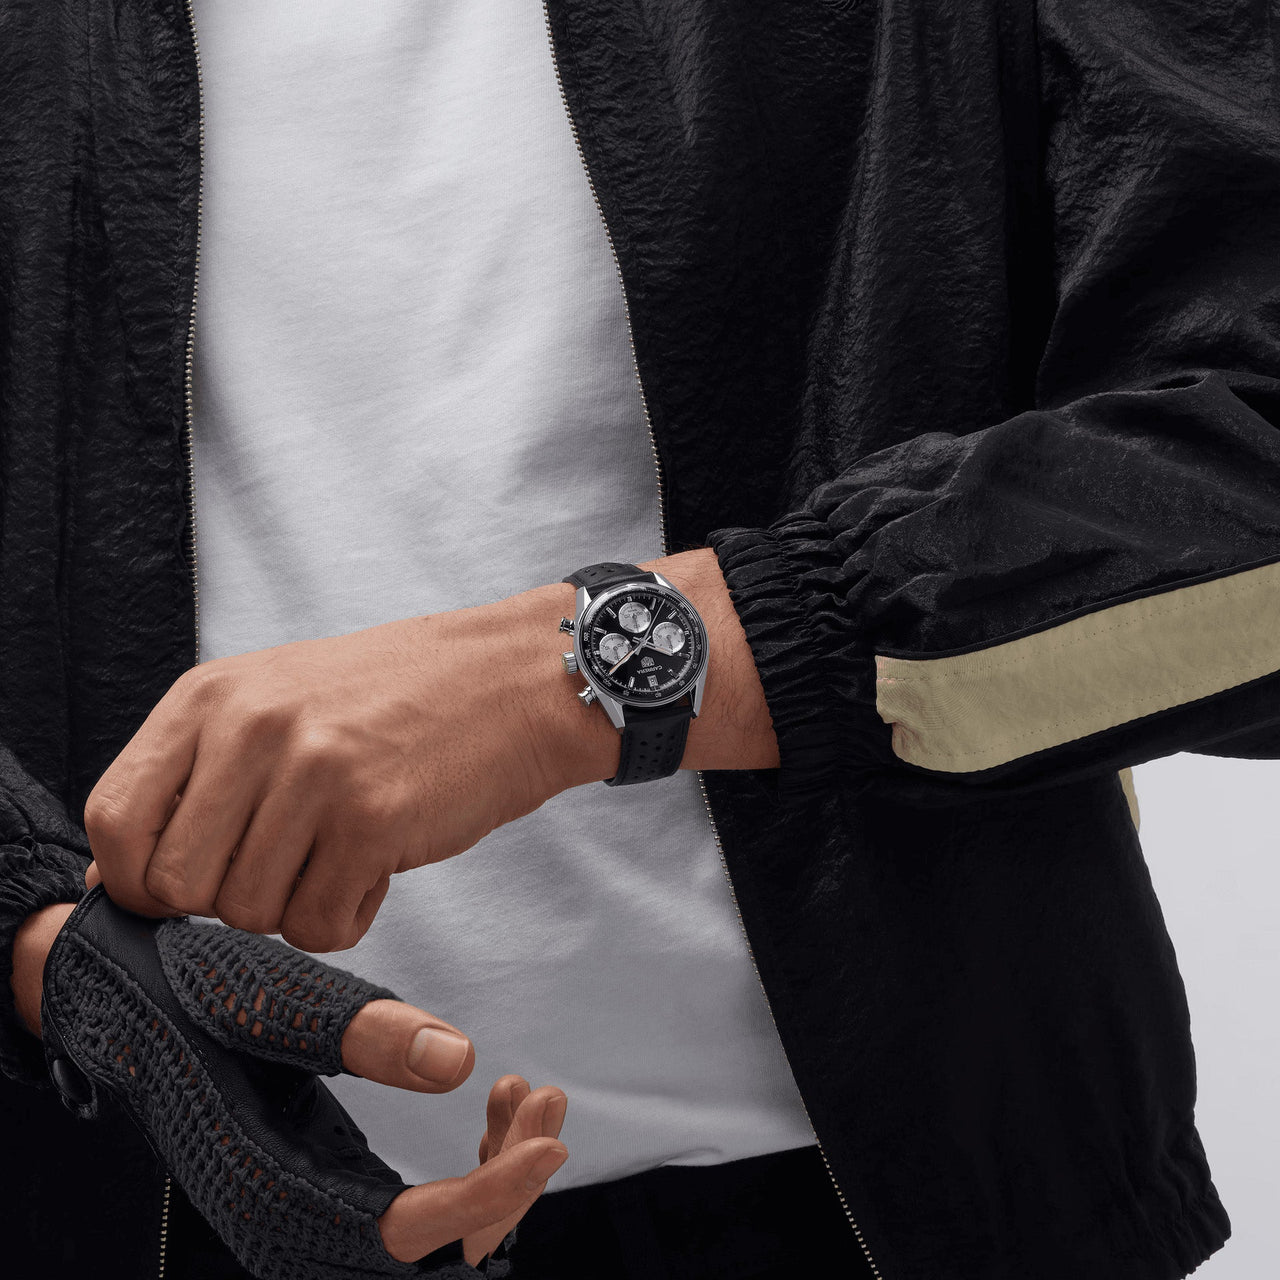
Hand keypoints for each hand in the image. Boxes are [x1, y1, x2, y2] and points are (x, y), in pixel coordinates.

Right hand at [36, 886, 569, 1277]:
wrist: (124, 1005)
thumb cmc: (184, 996)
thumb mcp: (263, 995)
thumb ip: (356, 1030)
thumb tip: (462, 1060)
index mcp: (269, 1194)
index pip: (402, 1239)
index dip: (486, 1199)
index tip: (549, 1144)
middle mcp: (293, 1226)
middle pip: (434, 1260)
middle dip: (507, 1187)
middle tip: (545, 1097)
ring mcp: (314, 1214)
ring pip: (435, 1242)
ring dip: (497, 1176)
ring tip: (531, 1092)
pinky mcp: (330, 1188)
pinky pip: (419, 1212)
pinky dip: (470, 1165)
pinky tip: (490, 1096)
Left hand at [82, 584, 586, 950]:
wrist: (518, 680)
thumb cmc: (401, 696)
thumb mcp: (278, 700)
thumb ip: (201, 773)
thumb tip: (120, 879)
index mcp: (213, 696)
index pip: (113, 819)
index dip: (135, 879)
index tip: (182, 889)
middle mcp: (253, 729)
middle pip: (178, 885)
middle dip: (229, 899)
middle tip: (288, 866)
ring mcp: (313, 774)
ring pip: (250, 915)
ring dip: (297, 906)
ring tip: (344, 853)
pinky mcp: (372, 821)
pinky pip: (319, 927)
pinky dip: (348, 915)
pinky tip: (379, 865)